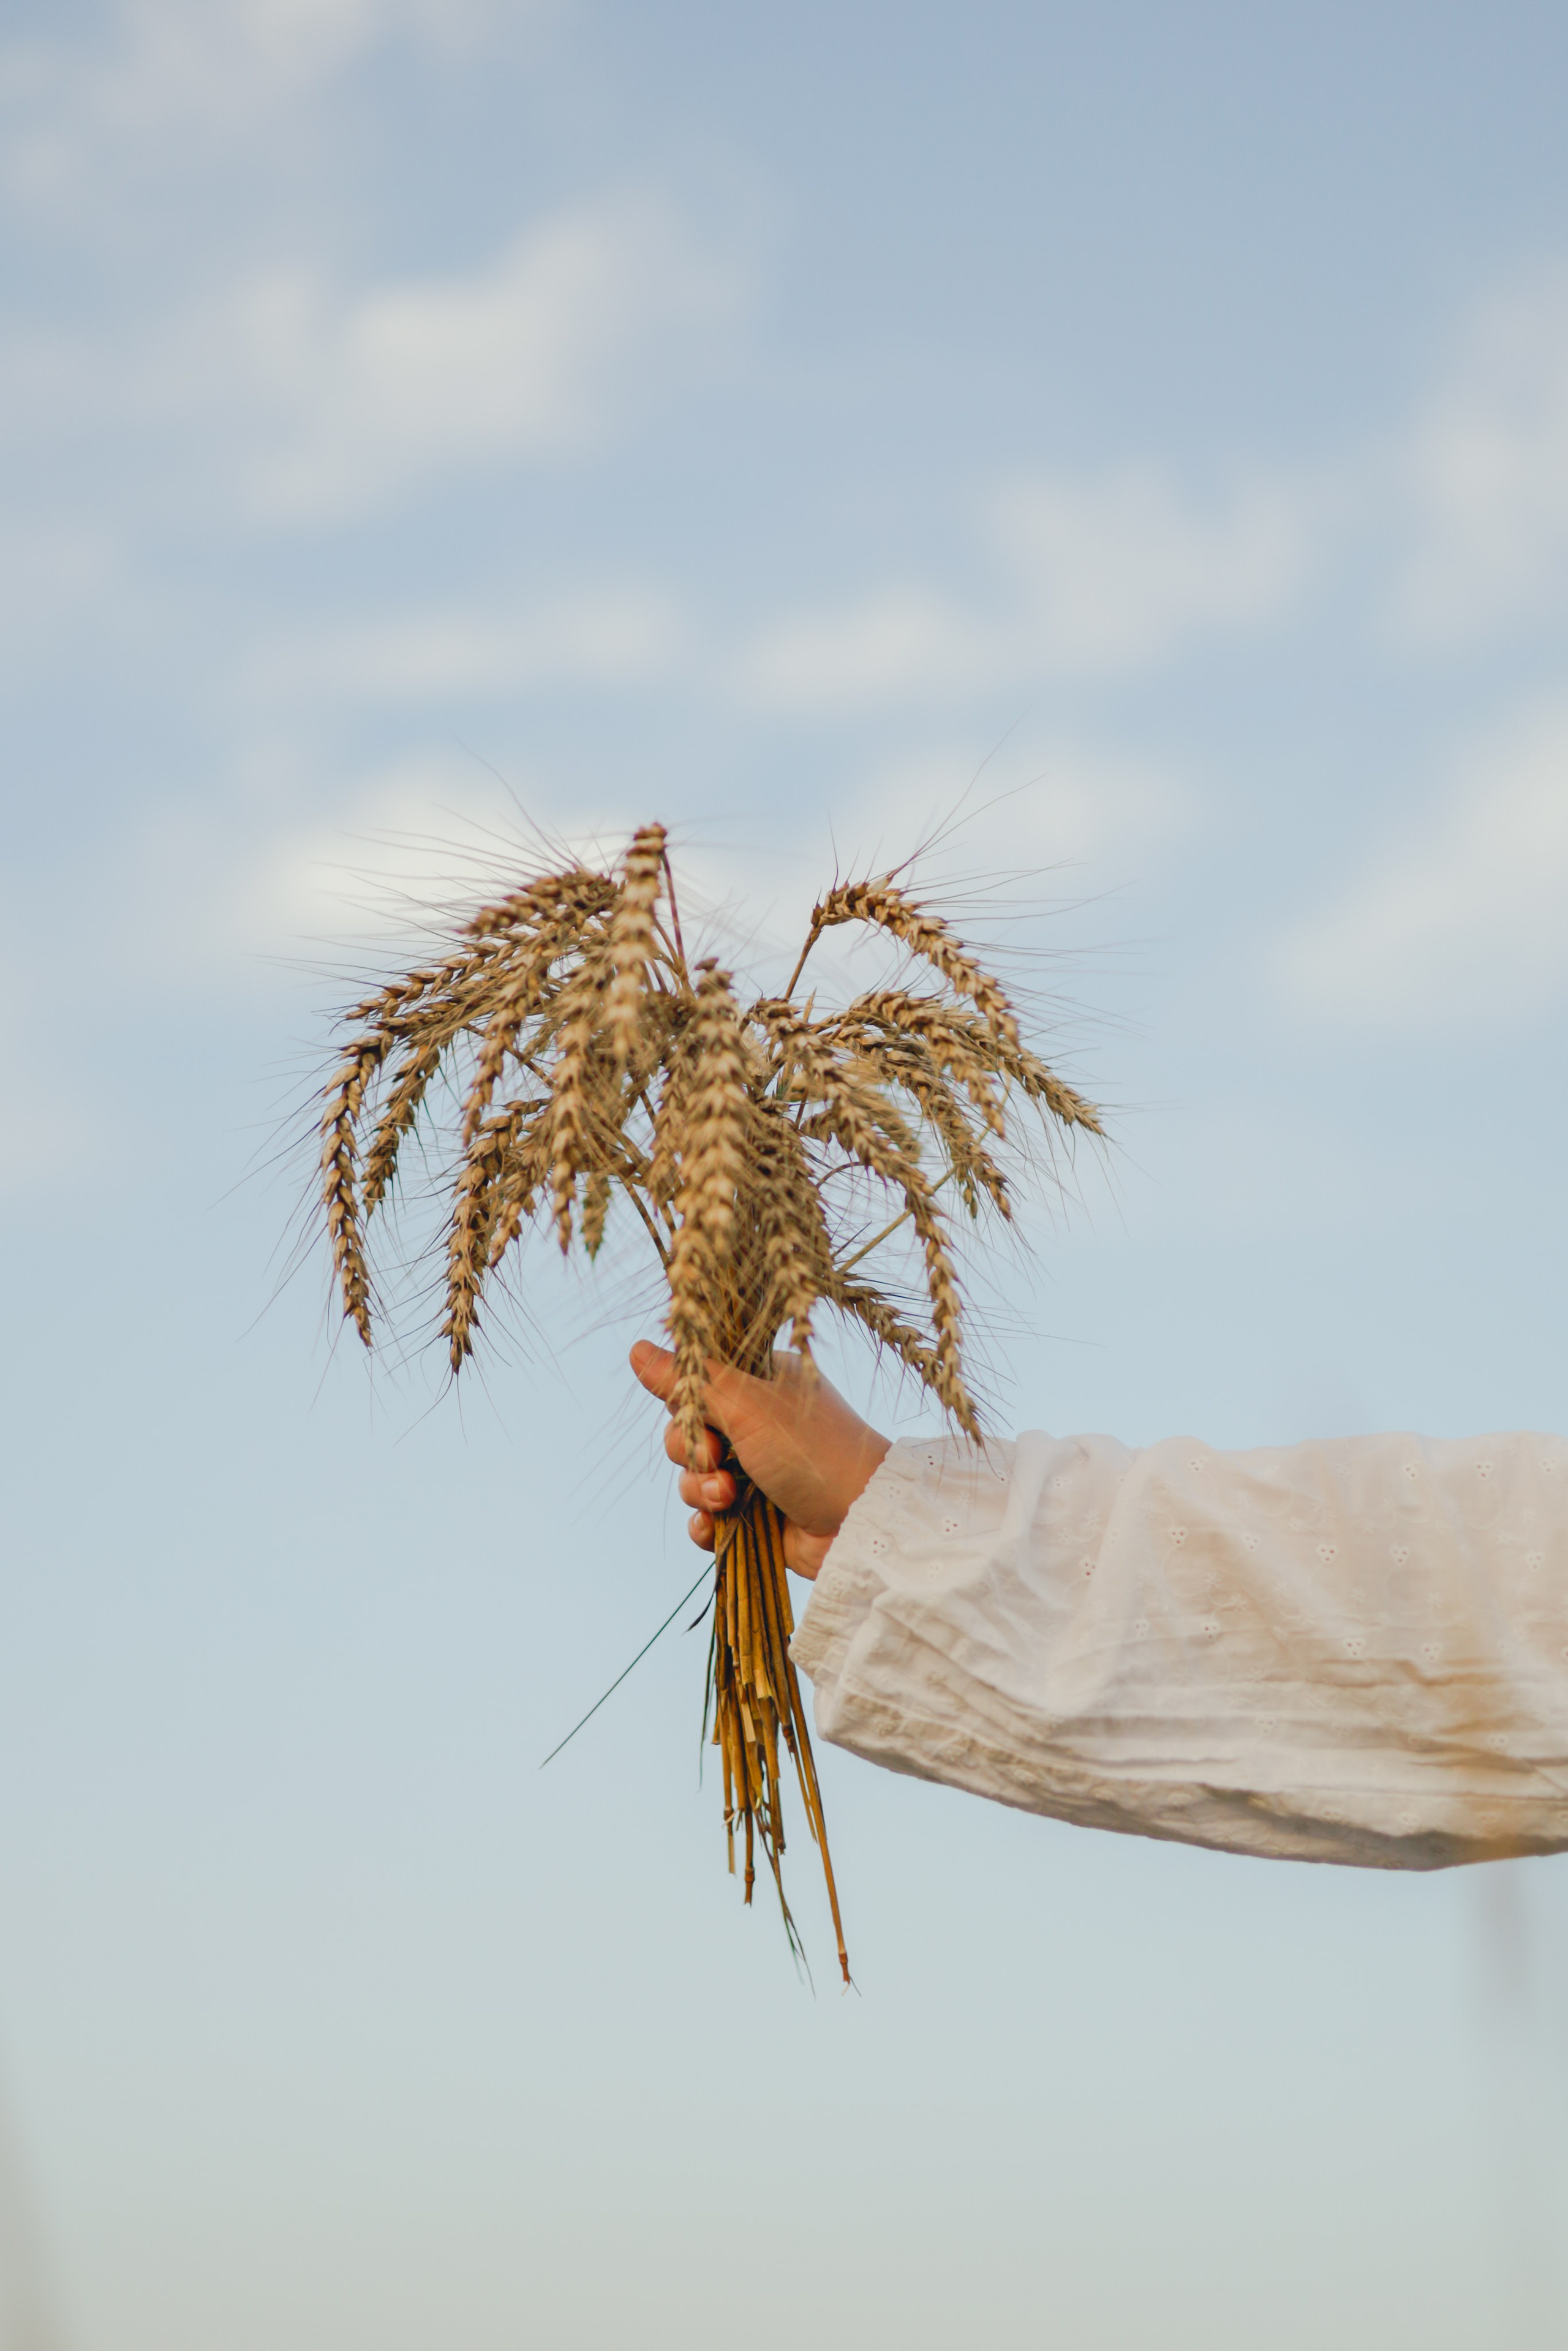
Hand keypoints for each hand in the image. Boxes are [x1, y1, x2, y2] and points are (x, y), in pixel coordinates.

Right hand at [629, 1343, 890, 1578]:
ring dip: (699, 1489)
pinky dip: (704, 1522)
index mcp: (757, 1383)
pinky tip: (716, 1525)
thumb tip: (635, 1348)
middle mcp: (754, 1422)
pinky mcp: (751, 1514)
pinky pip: (703, 1516)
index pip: (695, 1380)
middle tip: (718, 1456)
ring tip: (730, 1497)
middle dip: (691, 1449)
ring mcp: (752, 1469)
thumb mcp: (747, 1403)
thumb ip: (690, 1379)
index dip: (684, 1397)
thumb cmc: (813, 1448)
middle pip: (685, 1429)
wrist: (859, 1521)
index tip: (693, 1405)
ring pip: (691, 1475)